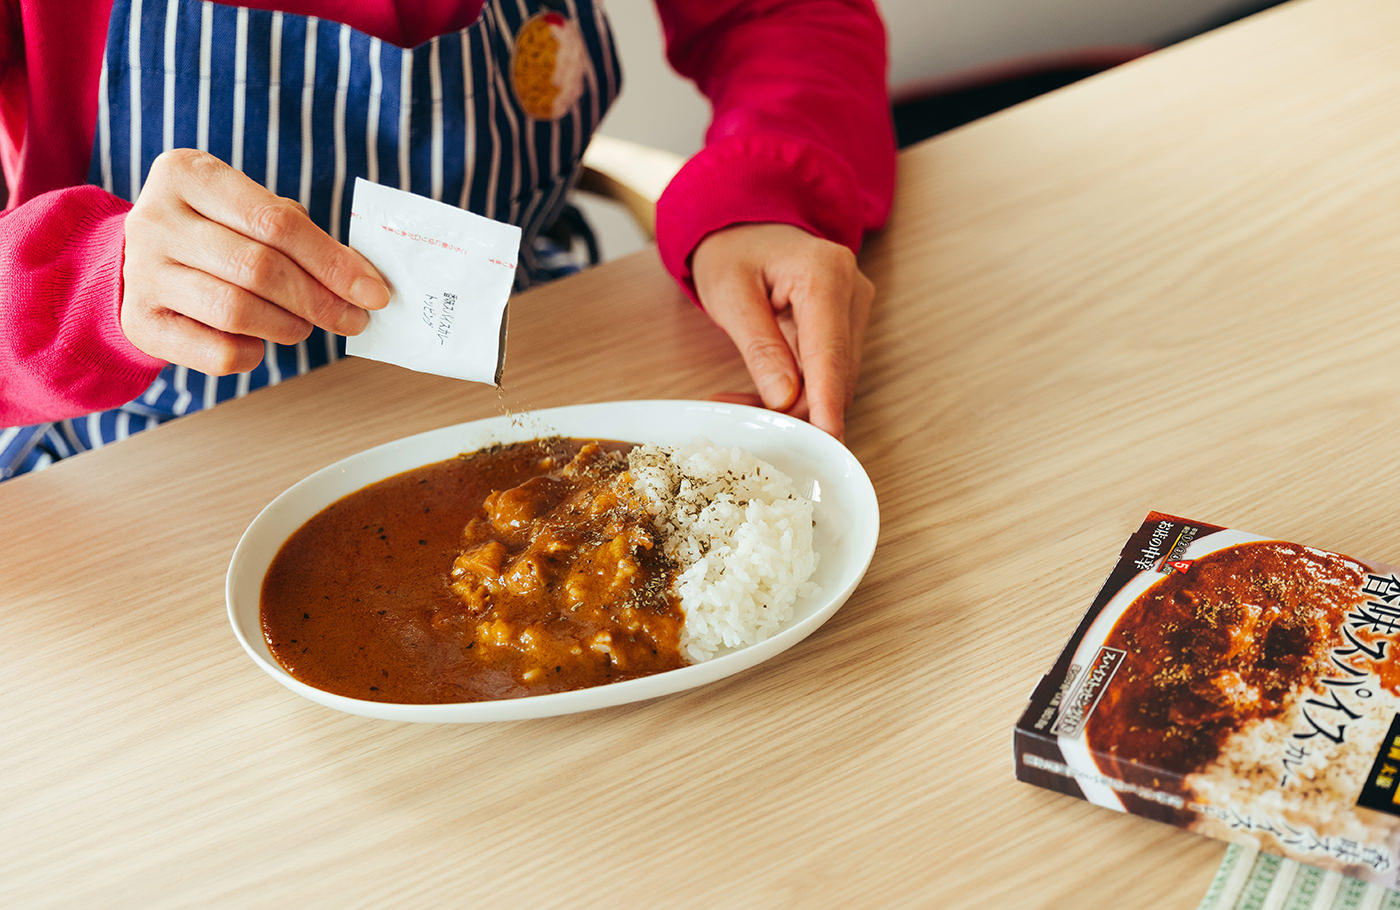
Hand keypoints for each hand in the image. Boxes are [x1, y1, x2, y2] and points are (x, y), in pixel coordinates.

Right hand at [120, 148, 389, 373]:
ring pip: (236, 310)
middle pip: (259, 268)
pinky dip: (253, 353)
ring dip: (289, 326)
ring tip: (305, 325)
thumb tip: (364, 281)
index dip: (332, 262)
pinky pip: (216, 352)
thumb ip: (302, 235)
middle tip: (354, 319)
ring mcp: (141, 272)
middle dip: (319, 300)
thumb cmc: (216, 231)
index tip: (374, 292)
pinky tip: (261, 341)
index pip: (276, 222)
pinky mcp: (139, 322)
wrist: (138, 260)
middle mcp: (155, 219)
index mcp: (188, 174)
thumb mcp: (250, 210)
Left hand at [691, 223, 873, 438]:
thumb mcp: (729, 294)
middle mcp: (852, 289)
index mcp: (825, 272)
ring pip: (834, 378)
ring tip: (739, 402)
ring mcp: (854, 308)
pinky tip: (761, 394)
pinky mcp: (846, 325)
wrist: (744, 225)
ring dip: (793, 402)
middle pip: (835, 371)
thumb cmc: (733, 251)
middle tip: (744, 420)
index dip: (827, 399)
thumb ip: (759, 346)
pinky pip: (827, 371)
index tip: (826, 437)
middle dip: (797, 406)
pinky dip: (797, 390)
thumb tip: (784, 396)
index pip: (829, 350)